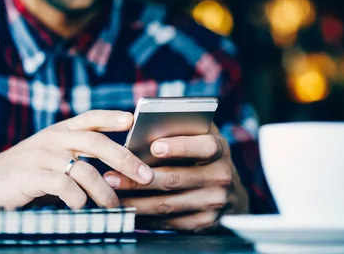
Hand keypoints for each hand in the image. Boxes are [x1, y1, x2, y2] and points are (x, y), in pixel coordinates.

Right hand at [0, 111, 153, 210]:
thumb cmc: (29, 172)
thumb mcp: (53, 155)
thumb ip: (79, 156)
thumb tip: (120, 172)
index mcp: (61, 131)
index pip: (90, 117)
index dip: (111, 117)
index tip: (132, 121)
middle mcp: (53, 138)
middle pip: (95, 142)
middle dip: (124, 158)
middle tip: (145, 176)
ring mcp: (42, 156)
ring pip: (84, 169)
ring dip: (104, 191)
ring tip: (115, 206)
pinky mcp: (30, 176)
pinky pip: (63, 186)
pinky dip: (78, 200)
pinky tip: (83, 209)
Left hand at [103, 124, 248, 231]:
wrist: (231, 194)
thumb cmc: (205, 156)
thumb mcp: (202, 137)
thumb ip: (183, 126)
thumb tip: (148, 121)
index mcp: (220, 150)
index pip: (203, 147)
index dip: (180, 147)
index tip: (154, 146)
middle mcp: (221, 176)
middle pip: (175, 179)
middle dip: (139, 179)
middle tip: (112, 176)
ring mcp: (214, 202)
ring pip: (167, 204)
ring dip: (136, 201)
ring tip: (113, 194)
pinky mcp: (205, 223)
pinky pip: (169, 221)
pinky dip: (146, 216)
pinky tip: (129, 208)